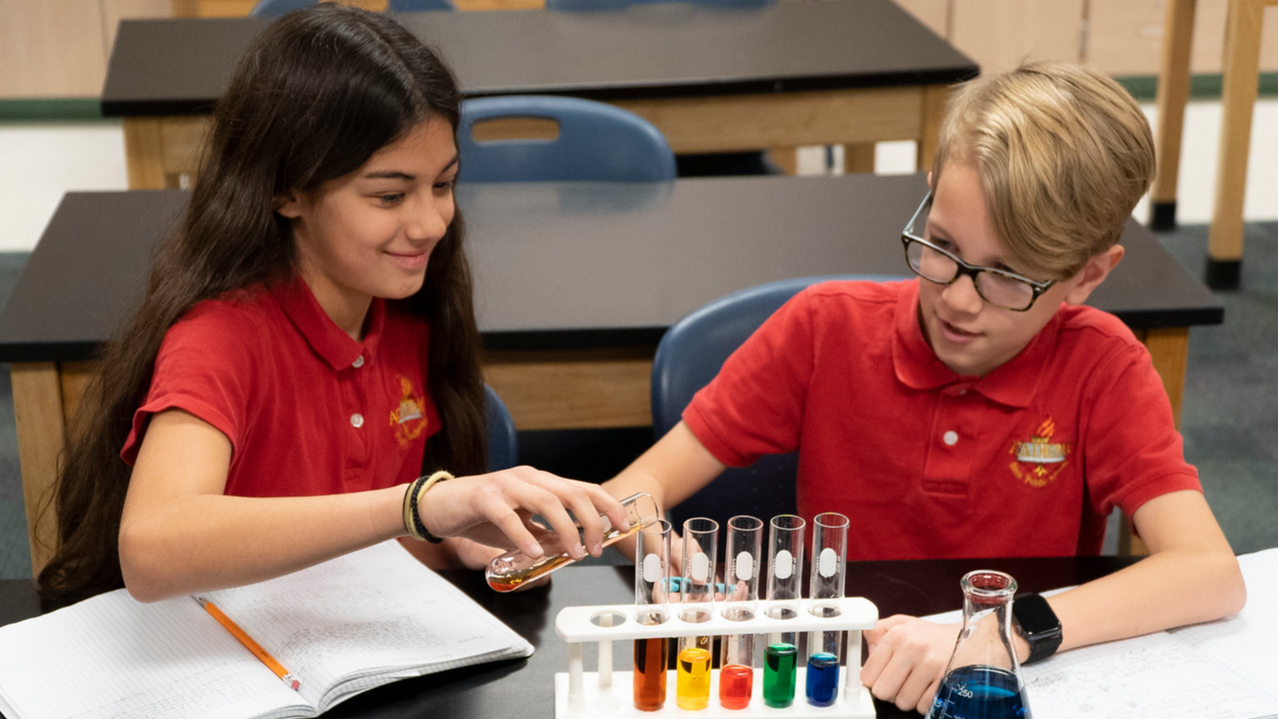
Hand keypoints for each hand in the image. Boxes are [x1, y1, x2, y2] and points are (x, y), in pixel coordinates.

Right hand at [416, 467, 628, 562]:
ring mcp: (505, 485)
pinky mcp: (483, 497)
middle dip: (591, 520)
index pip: (582, 488)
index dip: (606, 505)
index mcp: (540, 482)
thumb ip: (544, 535)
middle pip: (571, 492)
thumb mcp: (519, 528)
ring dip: (564, 528)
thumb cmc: (479, 515)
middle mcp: (527, 478)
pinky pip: (508, 516)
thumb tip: (570, 549)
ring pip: (546, 500)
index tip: (622, 526)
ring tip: (573, 552)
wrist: (437, 507)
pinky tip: (533, 551)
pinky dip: (524, 535)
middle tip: (595, 547)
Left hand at [861, 614, 959, 714]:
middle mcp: (913, 648)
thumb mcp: (903, 624)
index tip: (878, 679)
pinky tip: (928, 688)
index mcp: (898, 635)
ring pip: (903, 702)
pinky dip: (924, 702)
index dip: (872, 681)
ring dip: (908, 698)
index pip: (868, 673)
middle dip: (889, 692)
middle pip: (883, 691)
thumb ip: (878, 632)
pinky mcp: (946, 680)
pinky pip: (923, 706)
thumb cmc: (934, 637)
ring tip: (916, 684)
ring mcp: (930, 665)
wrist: (972, 638)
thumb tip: (867, 649)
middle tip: (898, 683)